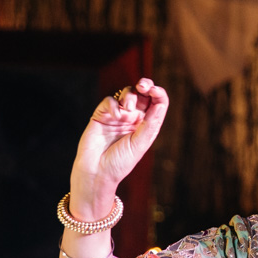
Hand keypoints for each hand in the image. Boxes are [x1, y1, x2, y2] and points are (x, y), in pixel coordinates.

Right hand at [69, 78, 168, 219]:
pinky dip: (113, 104)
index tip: (155, 90)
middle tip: (143, 85)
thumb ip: (150, 123)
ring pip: (127, 94)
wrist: (96, 172)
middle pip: (143, 94)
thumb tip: (161, 103)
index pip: (156, 103)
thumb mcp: (140, 143)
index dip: (158, 93)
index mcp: (146, 125)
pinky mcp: (101, 115)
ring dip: (130, 96)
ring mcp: (117, 116)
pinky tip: (115, 115)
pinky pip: (109, 101)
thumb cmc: (120, 162)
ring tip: (128, 107)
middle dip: (145, 85)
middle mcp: (133, 118)